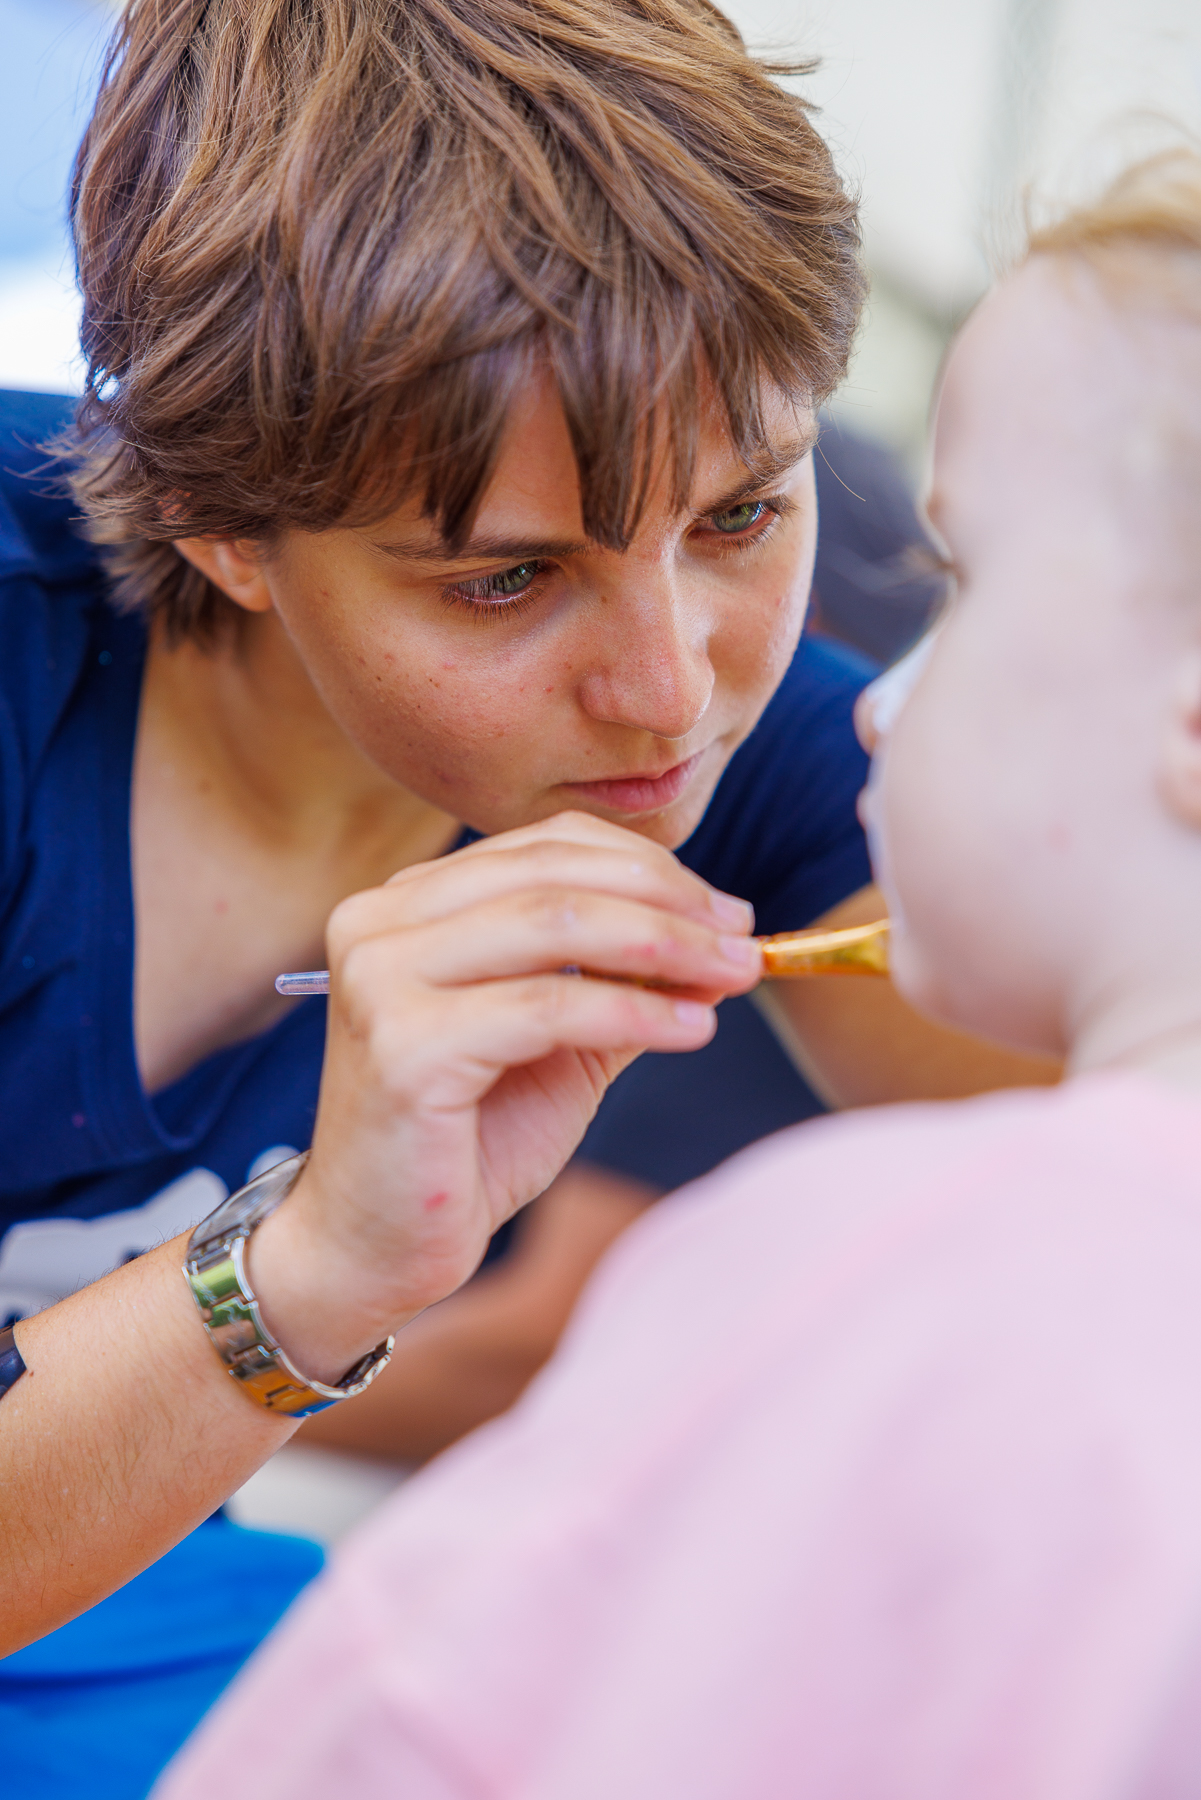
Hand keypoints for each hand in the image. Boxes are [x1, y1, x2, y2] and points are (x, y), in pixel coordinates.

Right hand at [251, 811, 759, 1379]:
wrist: (377, 1246)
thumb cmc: (468, 1141)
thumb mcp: (561, 1040)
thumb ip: (625, 980)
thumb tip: (724, 938)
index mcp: (409, 903)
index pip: (546, 846)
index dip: (649, 868)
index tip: (728, 912)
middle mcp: (380, 921)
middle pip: (555, 875)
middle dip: (669, 902)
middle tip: (746, 939)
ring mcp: (383, 977)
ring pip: (555, 925)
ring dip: (666, 946)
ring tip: (736, 976)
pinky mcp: (404, 1045)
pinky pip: (549, 1007)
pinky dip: (636, 1012)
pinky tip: (693, 1030)